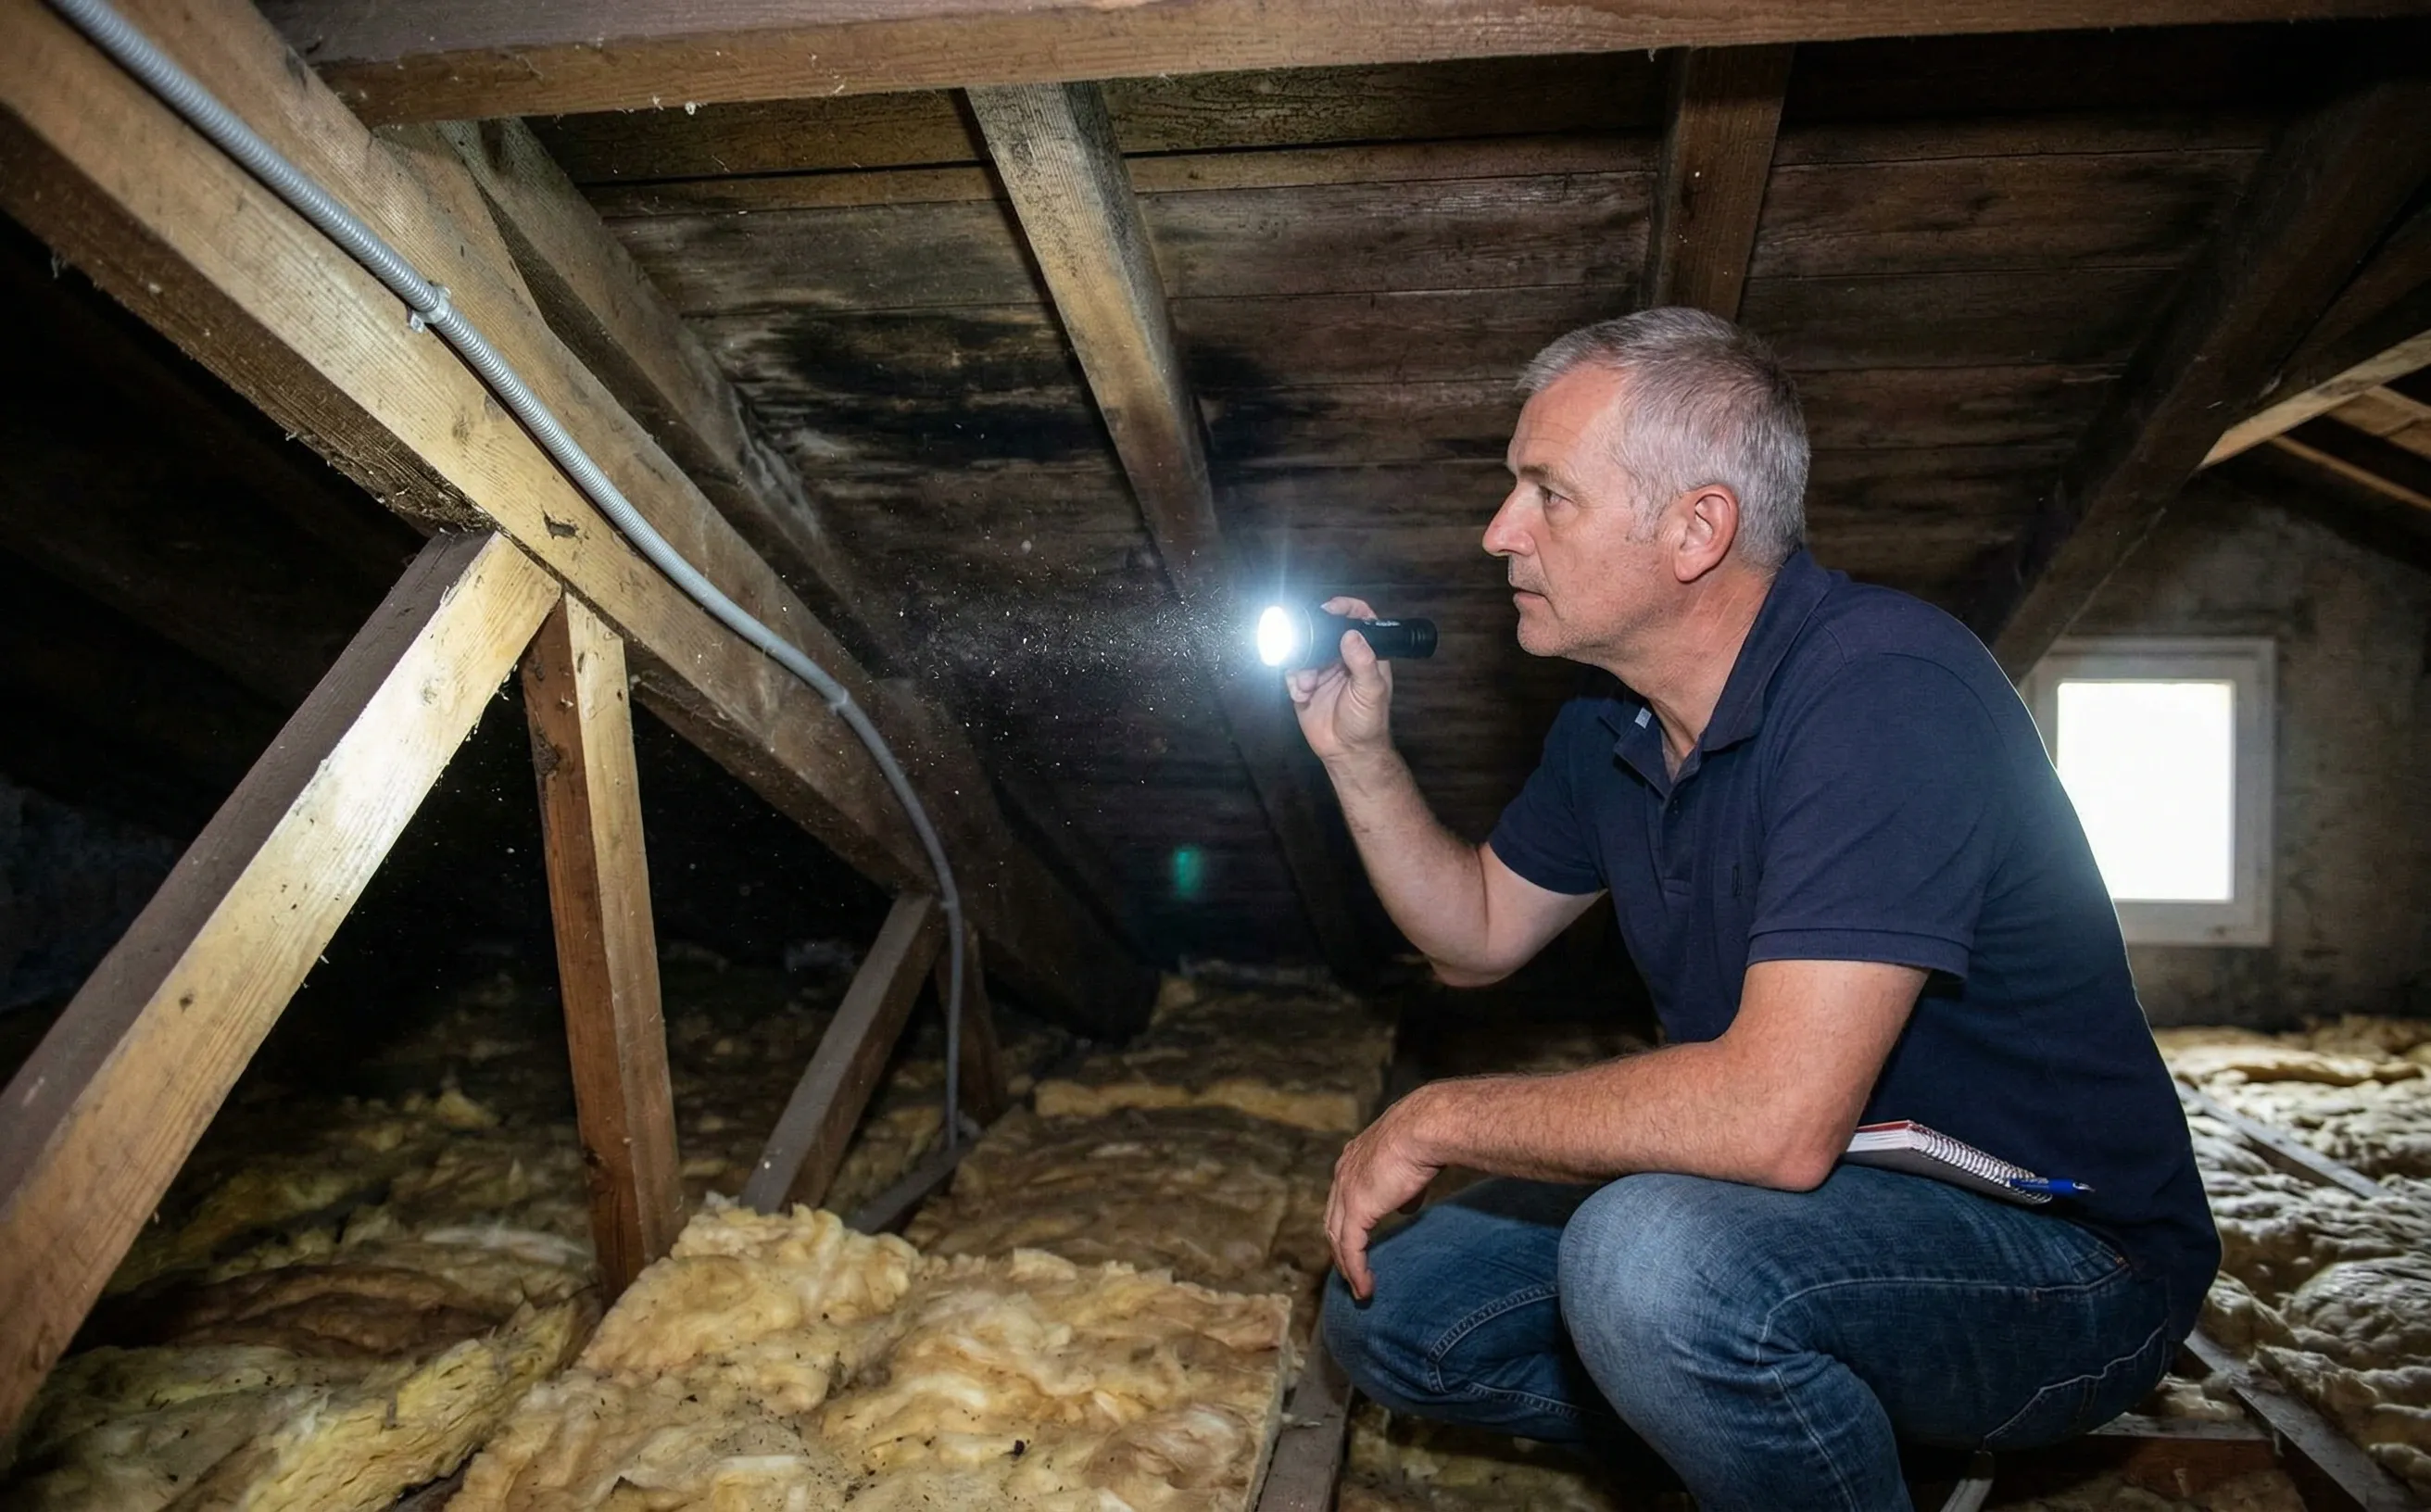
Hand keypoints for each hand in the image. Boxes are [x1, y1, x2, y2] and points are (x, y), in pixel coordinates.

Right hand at [1285, 596, 1394, 763]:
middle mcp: (1342, 659)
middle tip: (1307, 643)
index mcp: (1365, 655)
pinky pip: (1291, 672)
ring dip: (1301, 666)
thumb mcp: (1371, 691)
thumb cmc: (1368, 722)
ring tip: (1308, 685)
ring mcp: (1322, 671)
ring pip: (1304, 651)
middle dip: (1313, 639)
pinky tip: (1302, 696)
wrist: (1347, 752)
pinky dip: (1294, 682)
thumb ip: (1363, 662)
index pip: (1359, 620)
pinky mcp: (1304, 686)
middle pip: (1325, 632)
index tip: (1332, 607)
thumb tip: (1351, 633)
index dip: (1347, 608)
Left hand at [1325, 1086, 1445, 1300]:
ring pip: (1337, 1239)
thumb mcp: (1410, 1161)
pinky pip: (1351, 1249)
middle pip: (1332, 1221)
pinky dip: (1355, 1271)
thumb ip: (1404, 1188)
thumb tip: (1406, 1208)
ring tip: (1358, 1287)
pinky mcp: (1357, 1209)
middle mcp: (1342, 1174)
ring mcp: (1346, 1192)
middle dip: (1340, 1249)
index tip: (1354, 1244)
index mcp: (1352, 1159)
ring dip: (1346, 1266)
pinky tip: (1364, 1288)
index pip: (1340, 1199)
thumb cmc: (1425, 1136)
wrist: (1425, 1127)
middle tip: (1350, 1272)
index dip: (1346, 1224)